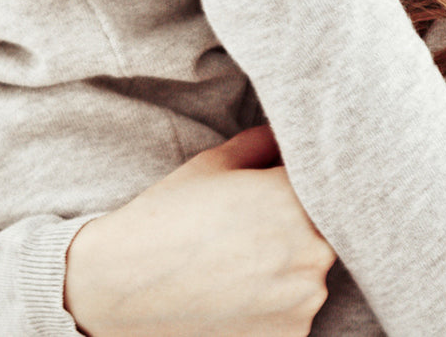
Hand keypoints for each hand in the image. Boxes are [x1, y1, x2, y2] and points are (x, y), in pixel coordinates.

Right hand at [64, 126, 334, 336]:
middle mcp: (312, 250)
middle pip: (322, 228)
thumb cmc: (168, 217)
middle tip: (248, 227)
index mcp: (295, 197)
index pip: (322, 181)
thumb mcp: (213, 164)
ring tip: (236, 260)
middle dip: (295, 224)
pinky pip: (295, 309)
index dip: (296, 184)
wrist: (122, 288)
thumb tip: (286, 136)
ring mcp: (304, 300)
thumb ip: (262, 143)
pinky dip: (275, 301)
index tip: (272, 189)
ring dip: (288, 265)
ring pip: (310, 271)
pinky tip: (235, 291)